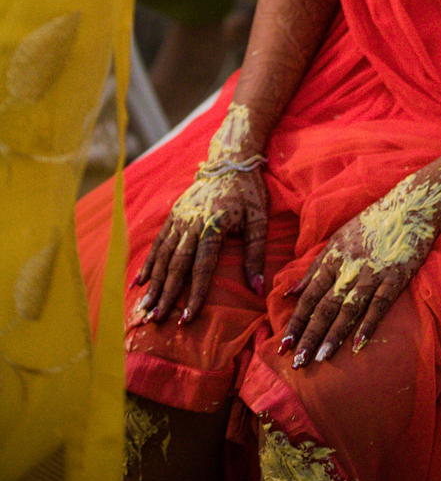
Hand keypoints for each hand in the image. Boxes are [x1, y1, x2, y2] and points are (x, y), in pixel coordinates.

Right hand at [132, 166, 267, 323]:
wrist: (231, 160)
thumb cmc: (249, 192)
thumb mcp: (259, 220)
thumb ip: (256, 254)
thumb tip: (258, 288)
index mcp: (214, 226)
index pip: (202, 267)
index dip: (195, 294)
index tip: (187, 318)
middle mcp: (192, 223)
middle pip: (177, 264)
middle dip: (167, 294)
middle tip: (157, 320)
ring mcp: (180, 218)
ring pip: (163, 255)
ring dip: (154, 283)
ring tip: (145, 308)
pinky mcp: (174, 214)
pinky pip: (158, 242)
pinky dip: (149, 263)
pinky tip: (140, 281)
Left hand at [279, 170, 440, 366]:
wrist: (409, 206)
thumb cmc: (370, 224)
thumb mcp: (338, 240)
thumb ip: (314, 268)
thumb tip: (289, 293)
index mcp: (332, 259)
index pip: (308, 296)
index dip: (295, 321)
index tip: (282, 345)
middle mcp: (348, 268)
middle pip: (324, 306)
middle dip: (309, 335)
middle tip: (296, 363)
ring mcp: (372, 272)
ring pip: (348, 307)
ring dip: (333, 334)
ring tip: (320, 359)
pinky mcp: (395, 276)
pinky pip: (380, 303)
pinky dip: (369, 324)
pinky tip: (359, 344)